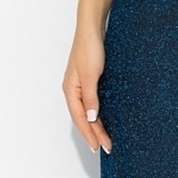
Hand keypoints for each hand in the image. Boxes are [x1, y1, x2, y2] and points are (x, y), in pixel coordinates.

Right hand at [63, 29, 111, 153]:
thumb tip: (92, 118)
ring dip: (97, 126)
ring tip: (106, 139)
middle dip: (94, 134)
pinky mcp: (91, 81)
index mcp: (70, 90)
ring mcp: (82, 86)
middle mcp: (74, 90)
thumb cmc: (89, 48)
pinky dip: (99, 114)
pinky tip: (105, 120)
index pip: (79, 118)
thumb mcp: (90, 75)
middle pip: (84, 118)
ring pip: (89, 112)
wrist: (93, 29)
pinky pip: (94, 103)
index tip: (97, 147)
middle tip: (106, 147)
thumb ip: (91, 97)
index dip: (89, 134)